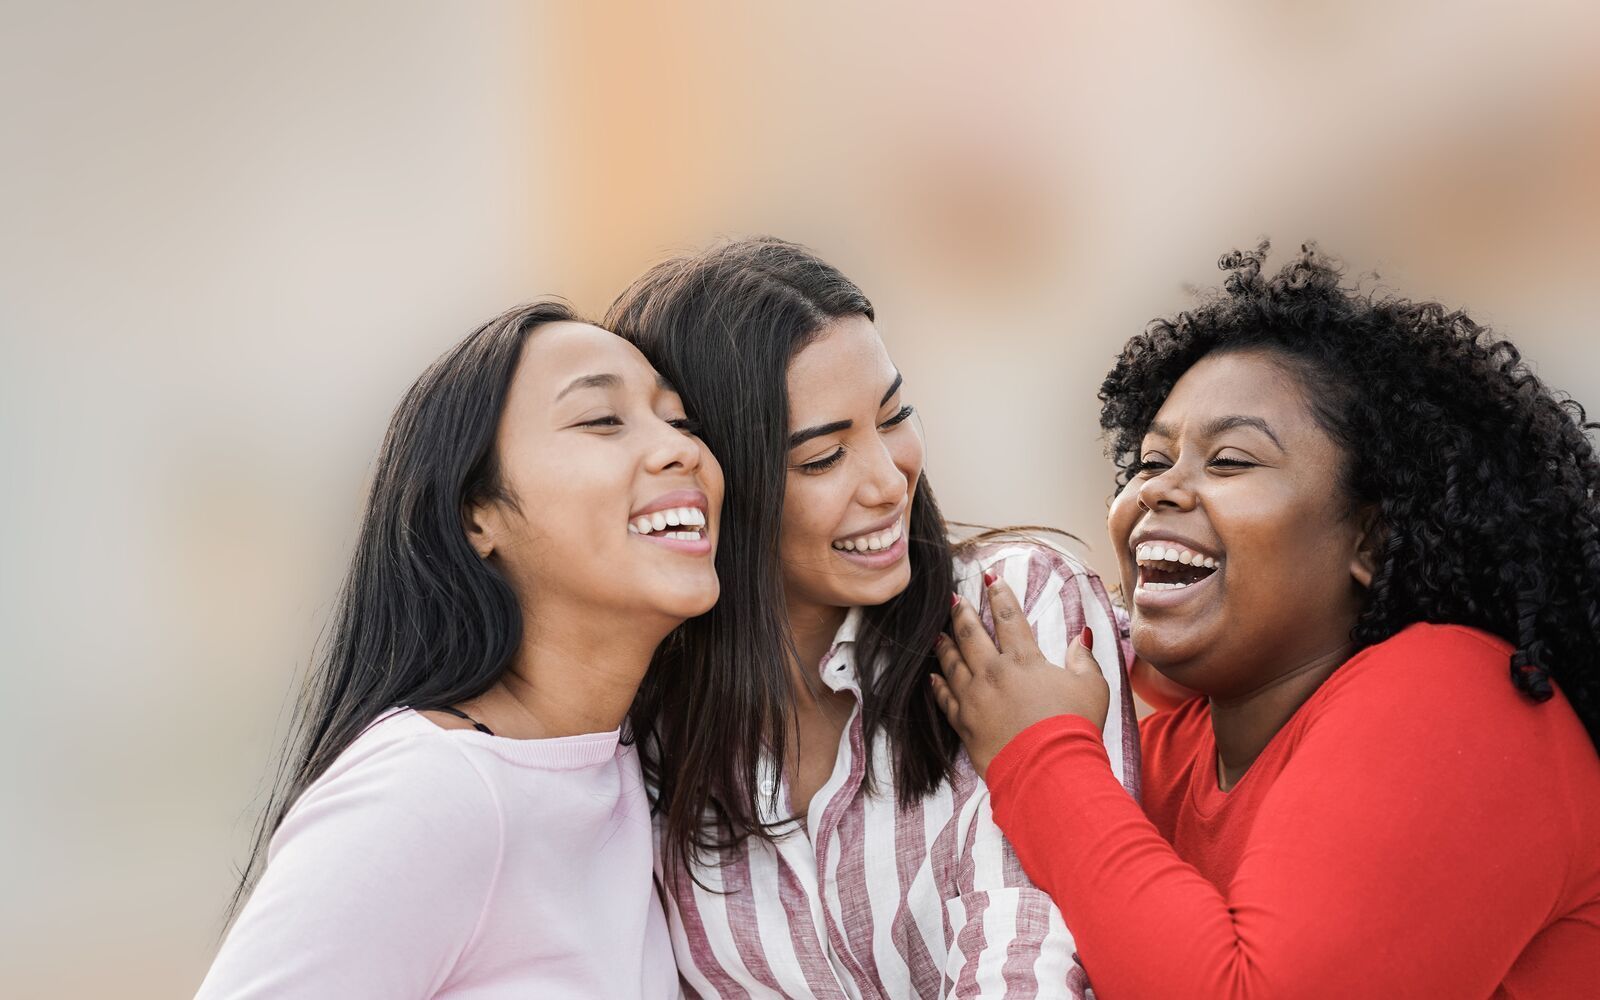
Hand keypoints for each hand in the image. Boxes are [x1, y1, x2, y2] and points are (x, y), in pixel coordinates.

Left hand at [930, 573, 1110, 778]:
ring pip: (952, 663)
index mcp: (1024, 660)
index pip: (1008, 617)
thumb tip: (1080, 638)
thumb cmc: (1074, 728)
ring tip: (937, 633)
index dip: (999, 595)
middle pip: (970, 634)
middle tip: (953, 599)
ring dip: (944, 645)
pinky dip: (938, 685)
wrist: (1049, 771)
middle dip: (961, 613)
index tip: (990, 578)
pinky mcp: (965, 725)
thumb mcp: (1092, 688)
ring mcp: (974, 699)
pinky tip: (933, 677)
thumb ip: (1083, 660)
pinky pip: (945, 699)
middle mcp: (993, 673)